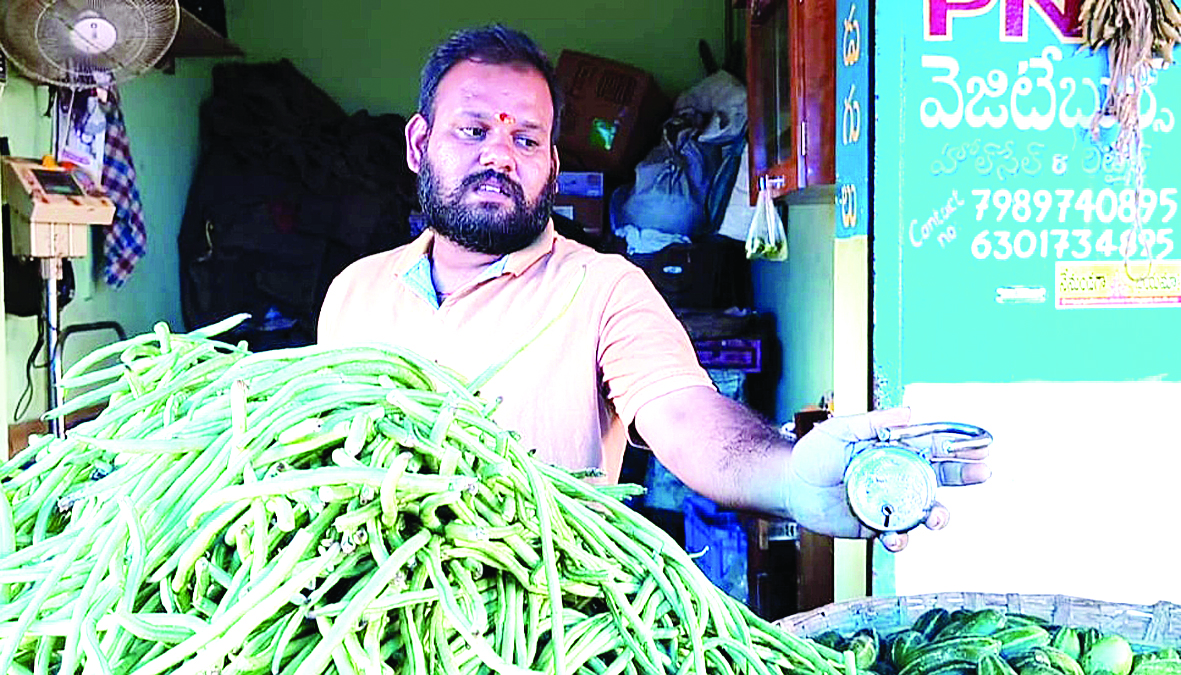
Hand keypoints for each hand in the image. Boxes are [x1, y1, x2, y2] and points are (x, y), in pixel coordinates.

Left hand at [784, 407, 991, 551]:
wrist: (789, 485)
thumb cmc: (812, 453)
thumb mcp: (841, 429)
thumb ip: (875, 421)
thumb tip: (909, 411)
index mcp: (893, 450)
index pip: (932, 447)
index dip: (957, 447)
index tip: (981, 447)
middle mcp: (897, 476)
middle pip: (939, 477)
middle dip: (963, 475)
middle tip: (982, 473)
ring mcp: (889, 502)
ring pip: (924, 511)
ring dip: (937, 515)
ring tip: (937, 517)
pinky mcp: (875, 525)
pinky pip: (897, 534)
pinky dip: (901, 538)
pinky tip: (896, 536)